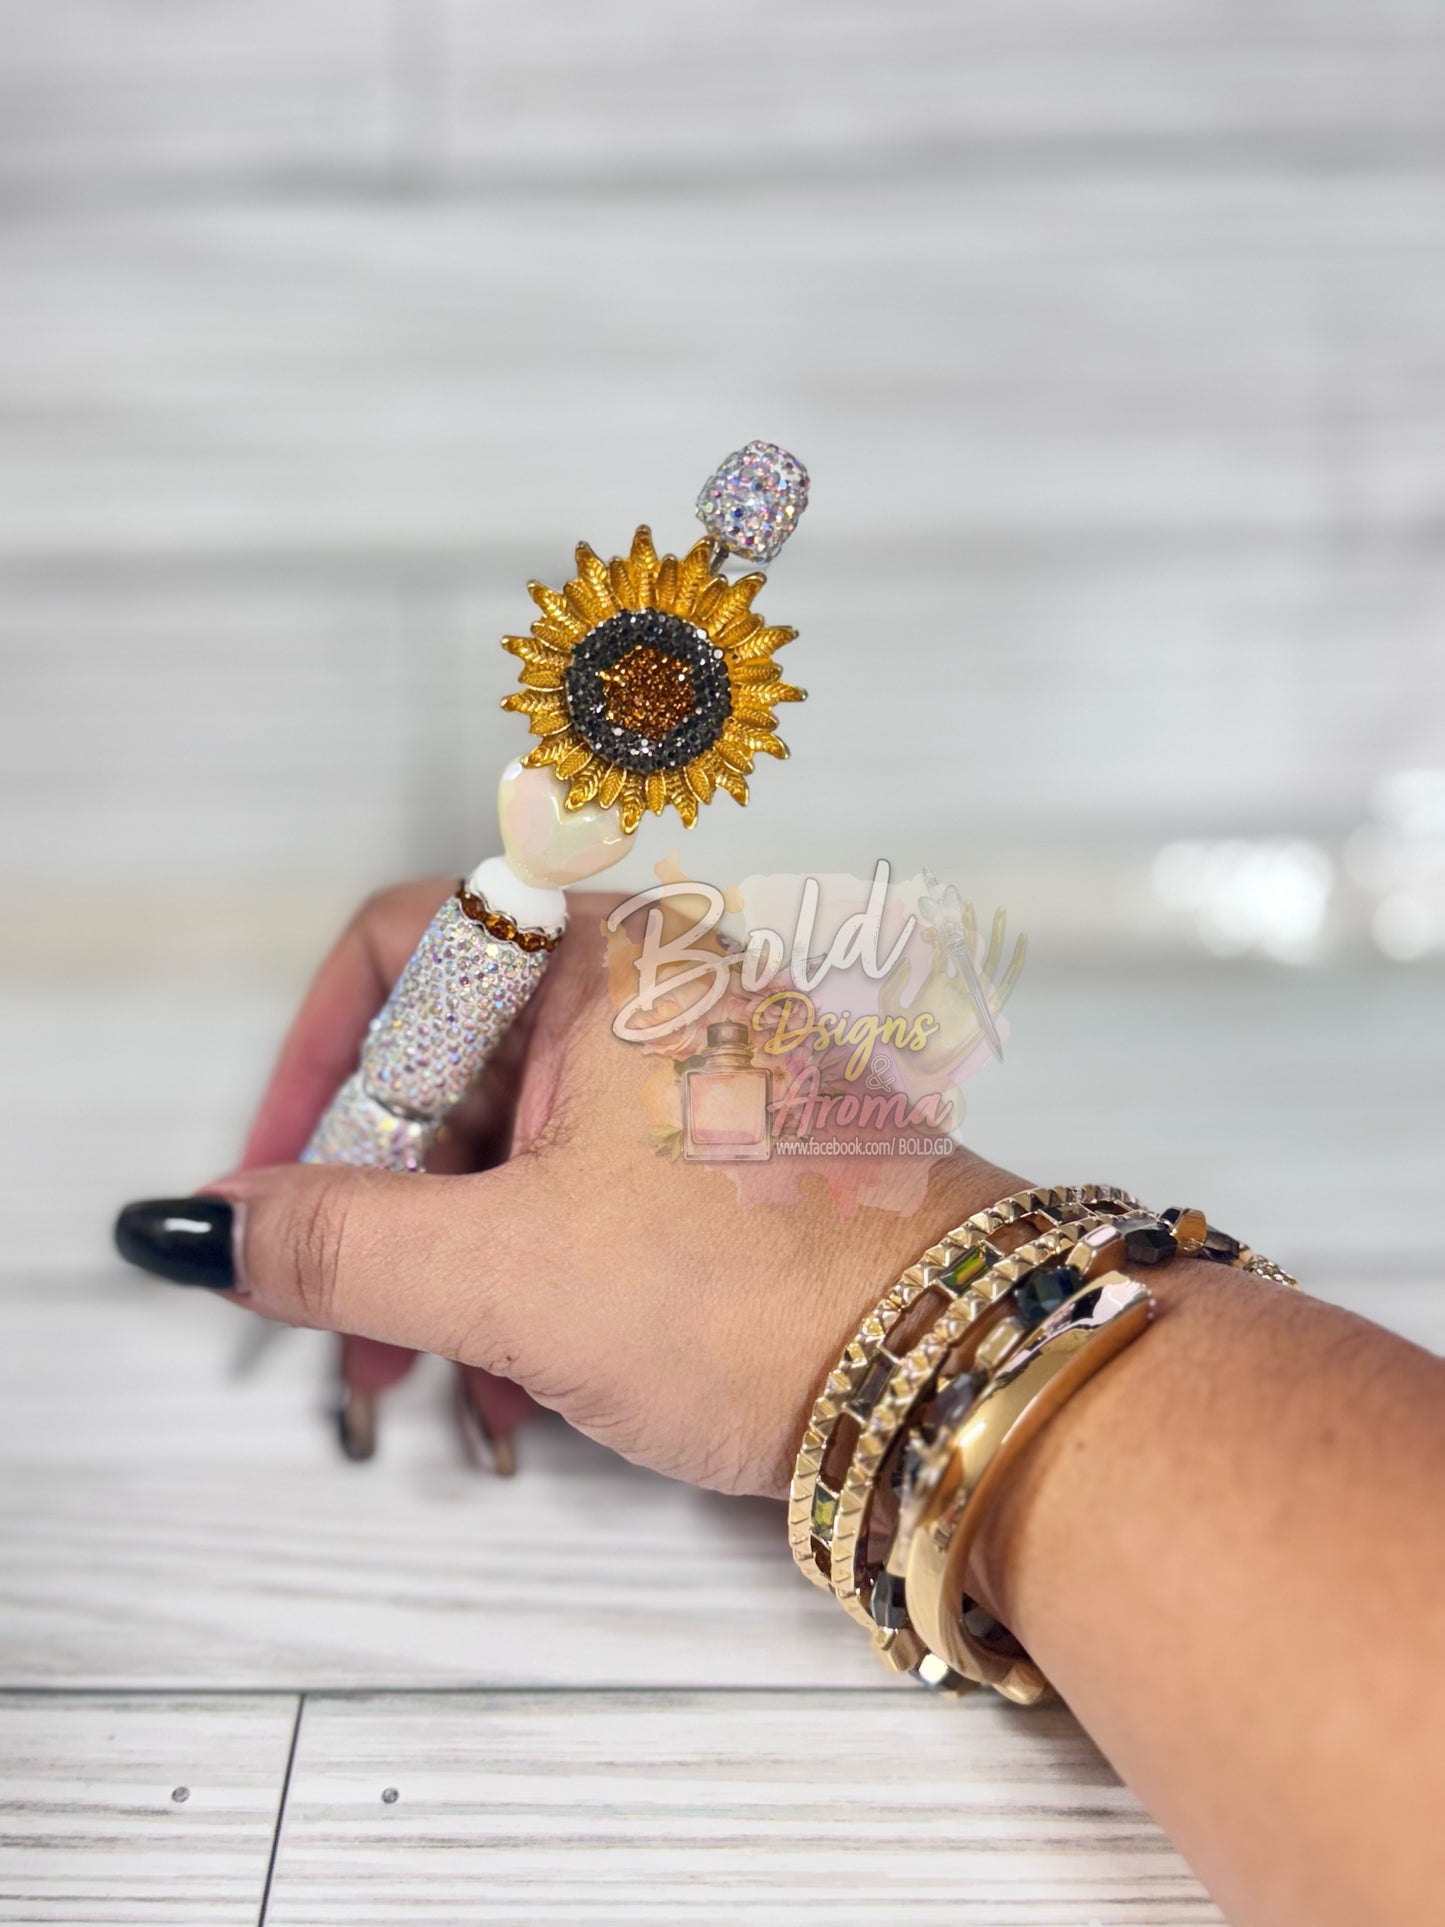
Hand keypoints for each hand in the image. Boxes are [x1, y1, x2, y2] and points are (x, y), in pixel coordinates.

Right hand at [214, 879, 1011, 1495]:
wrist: (969, 1370)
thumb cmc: (769, 1289)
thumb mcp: (511, 1273)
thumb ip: (337, 1245)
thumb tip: (198, 1225)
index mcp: (601, 955)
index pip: (398, 951)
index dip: (313, 1067)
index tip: (271, 1182)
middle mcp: (652, 989)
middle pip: (451, 1060)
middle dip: (378, 1203)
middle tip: (340, 1321)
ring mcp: (695, 1073)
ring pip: (515, 1143)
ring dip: (445, 1262)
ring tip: (427, 1382)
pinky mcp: (727, 1158)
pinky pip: (584, 1190)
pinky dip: (524, 1274)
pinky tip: (511, 1385)